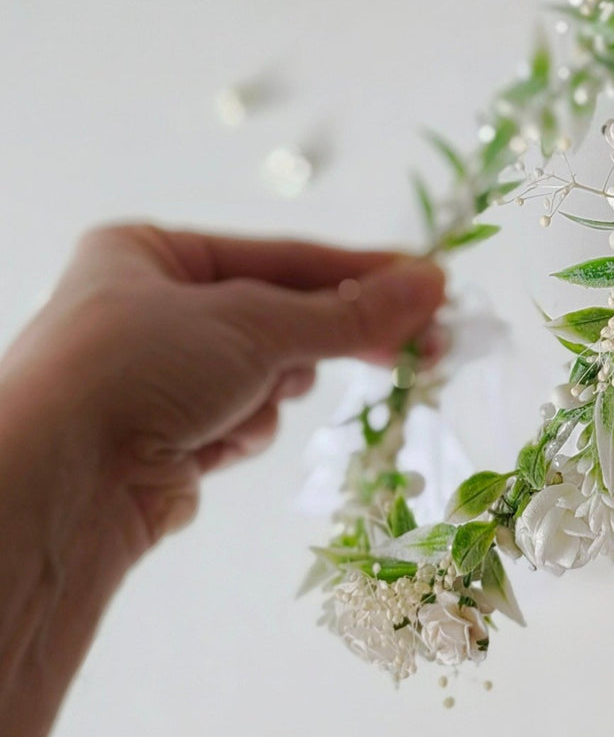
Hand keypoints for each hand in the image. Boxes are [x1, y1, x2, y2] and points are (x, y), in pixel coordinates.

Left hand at [0, 223, 444, 564]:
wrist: (61, 483)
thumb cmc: (139, 368)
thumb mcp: (257, 323)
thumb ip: (349, 311)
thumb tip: (430, 287)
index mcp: (146, 253)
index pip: (278, 255)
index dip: (358, 270)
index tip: (429, 285)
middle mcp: (144, 309)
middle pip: (274, 318)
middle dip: (326, 340)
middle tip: (420, 347)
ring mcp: (152, 379)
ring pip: (261, 377)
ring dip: (270, 393)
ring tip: (243, 404)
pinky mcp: (162, 441)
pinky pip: (237, 424)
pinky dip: (240, 433)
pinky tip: (211, 444)